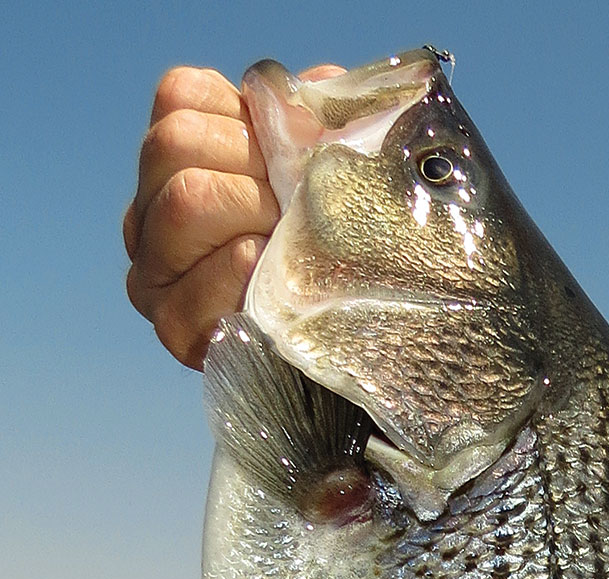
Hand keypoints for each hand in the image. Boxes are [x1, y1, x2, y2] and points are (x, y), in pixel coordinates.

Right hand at [123, 63, 340, 366]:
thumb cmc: (333, 249)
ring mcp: (153, 270)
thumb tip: (320, 91)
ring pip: (185, 200)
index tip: (285, 164)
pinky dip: (242, 278)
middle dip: (252, 172)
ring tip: (284, 247)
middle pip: (176, 144)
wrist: (344, 342)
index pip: (182, 96)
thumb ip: (319, 121)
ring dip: (253, 217)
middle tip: (290, 213)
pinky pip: (195, 286)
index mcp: (179, 159)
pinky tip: (272, 284)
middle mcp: (150, 210)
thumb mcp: (329, 171)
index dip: (245, 121)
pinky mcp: (174, 329)